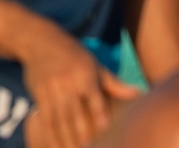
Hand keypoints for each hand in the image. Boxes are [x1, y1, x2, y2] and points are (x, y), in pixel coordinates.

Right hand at [18, 23, 138, 147]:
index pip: (93, 96)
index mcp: (84, 74)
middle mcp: (67, 81)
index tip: (105, 129)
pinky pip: (45, 118)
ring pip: (59, 118)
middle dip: (81, 133)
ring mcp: (51, 88)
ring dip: (66, 139)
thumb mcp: (94, 65)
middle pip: (74, 112)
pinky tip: (56, 147)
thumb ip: (114, 84)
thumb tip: (139, 94)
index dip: (99, 112)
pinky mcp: (39, 94)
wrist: (40, 40)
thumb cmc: (74, 55)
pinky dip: (50, 135)